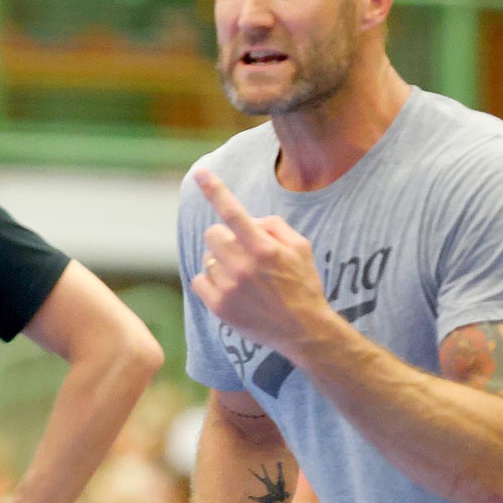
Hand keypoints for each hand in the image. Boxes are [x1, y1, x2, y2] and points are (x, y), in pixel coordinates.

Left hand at [189, 168, 330, 357]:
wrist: (303, 330)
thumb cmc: (303, 284)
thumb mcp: (300, 247)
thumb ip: (272, 226)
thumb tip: (247, 220)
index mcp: (263, 248)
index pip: (233, 212)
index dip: (214, 189)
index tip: (199, 172)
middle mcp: (243, 267)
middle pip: (212, 234)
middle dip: (225, 237)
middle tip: (243, 252)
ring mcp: (228, 288)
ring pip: (207, 258)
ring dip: (221, 262)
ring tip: (243, 277)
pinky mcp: (219, 307)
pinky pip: (199, 280)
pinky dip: (210, 281)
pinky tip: (230, 289)